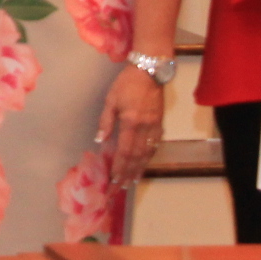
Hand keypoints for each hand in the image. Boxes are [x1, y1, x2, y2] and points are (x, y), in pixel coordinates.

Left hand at [94, 65, 165, 187]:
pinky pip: (154, 146)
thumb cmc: (127, 84)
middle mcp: (145, 128)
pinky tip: (143, 164)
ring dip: (139, 169)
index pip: (124, 152)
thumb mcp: (111, 100)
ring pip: (147, 154)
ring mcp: (155, 127)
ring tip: (132, 181)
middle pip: (136, 157)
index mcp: (131, 123)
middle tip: (120, 188)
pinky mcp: (160, 124)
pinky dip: (148, 158)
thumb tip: (100, 140)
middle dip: (127, 174)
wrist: (150, 71)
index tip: (113, 180)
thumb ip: (105, 122)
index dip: (119, 168)